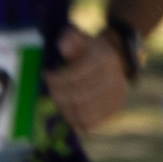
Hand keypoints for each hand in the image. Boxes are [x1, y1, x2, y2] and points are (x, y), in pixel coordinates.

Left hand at [43, 23, 135, 142]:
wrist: (115, 60)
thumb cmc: (90, 50)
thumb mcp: (81, 38)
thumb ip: (71, 39)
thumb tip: (64, 48)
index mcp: (105, 60)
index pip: (75, 76)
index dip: (56, 79)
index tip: (46, 75)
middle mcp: (114, 79)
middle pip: (78, 97)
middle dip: (58, 95)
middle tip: (49, 90)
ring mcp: (117, 97)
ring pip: (83, 113)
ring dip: (65, 109)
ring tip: (58, 100)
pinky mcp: (115, 111)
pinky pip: (91, 124)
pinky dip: (76, 120)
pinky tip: (68, 110)